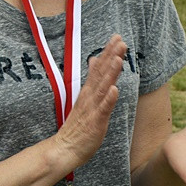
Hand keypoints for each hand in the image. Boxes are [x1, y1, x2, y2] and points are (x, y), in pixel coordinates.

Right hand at [48, 34, 125, 171]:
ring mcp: (92, 109)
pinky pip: (103, 109)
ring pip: (103, 88)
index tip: (117, 37)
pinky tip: (115, 89)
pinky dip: (109, 99)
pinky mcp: (95, 122)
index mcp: (89, 91)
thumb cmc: (78, 126)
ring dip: (110, 73)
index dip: (108, 52)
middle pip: (101, 73)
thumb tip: (94, 59)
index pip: (99, 68)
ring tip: (117, 58)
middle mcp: (90, 97)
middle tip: (120, 40)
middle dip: (111, 56)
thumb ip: (92, 79)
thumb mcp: (85, 98)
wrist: (65, 148)